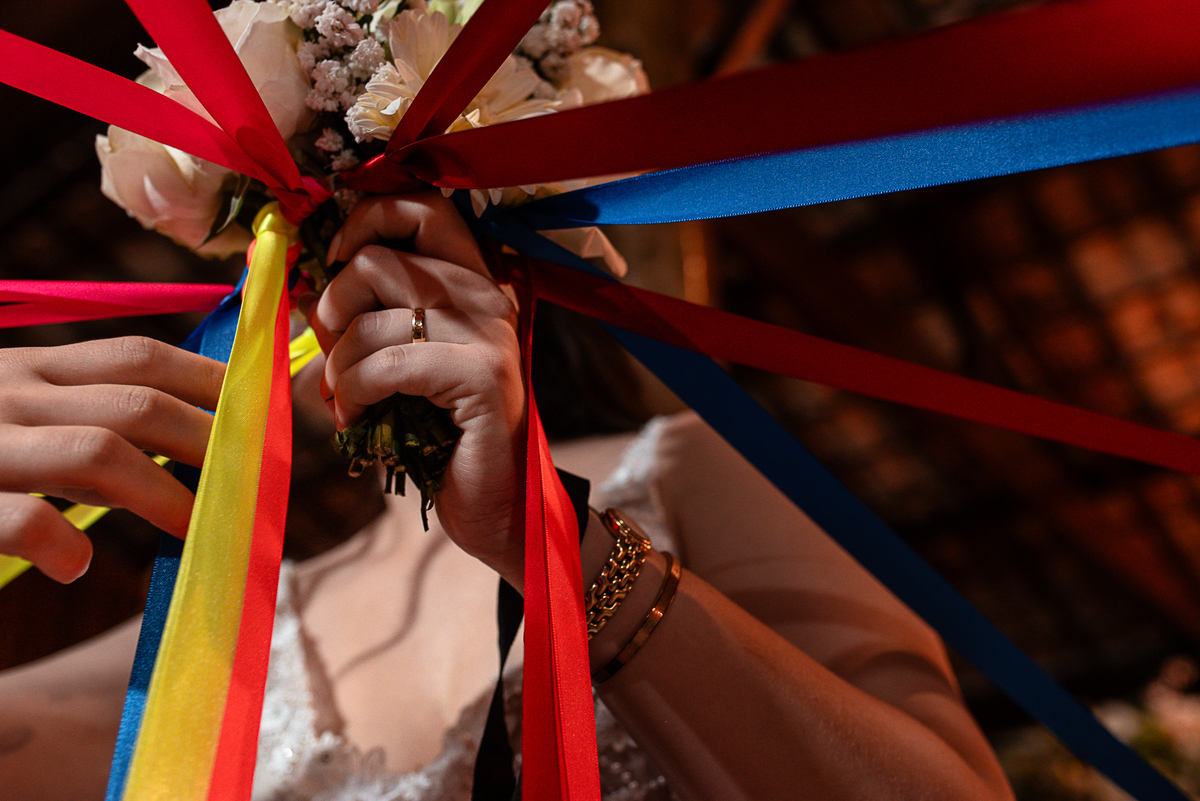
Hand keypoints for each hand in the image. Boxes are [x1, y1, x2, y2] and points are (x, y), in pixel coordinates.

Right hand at [0, 337, 223, 581]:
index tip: (258, 417)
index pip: (140, 358)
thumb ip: (91, 424)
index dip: (211, 384)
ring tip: (194, 530)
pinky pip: (26, 521)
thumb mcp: (23, 418)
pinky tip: (75, 565)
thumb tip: (197, 449)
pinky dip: (62, 544)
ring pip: (97, 453)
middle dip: (208, 445)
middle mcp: (8, 393)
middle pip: (139, 406)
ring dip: (163, 495)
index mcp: (31, 369)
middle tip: (246, 485)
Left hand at [309, 193, 526, 589]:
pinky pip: (386, 364)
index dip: (364, 220)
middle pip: (375, 258)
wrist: (495, 505)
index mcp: (472, 280)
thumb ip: (362, 317)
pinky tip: (359, 419)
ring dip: (340, 365)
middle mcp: (487, 294)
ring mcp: (489, 332)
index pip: (422, 204)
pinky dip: (357, 392)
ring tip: (346, 399)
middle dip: (333, 309)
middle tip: (337, 354)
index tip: (334, 263)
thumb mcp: (395, 364)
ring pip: (370, 317)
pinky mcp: (481, 373)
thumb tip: (301, 285)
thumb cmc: (439, 436)